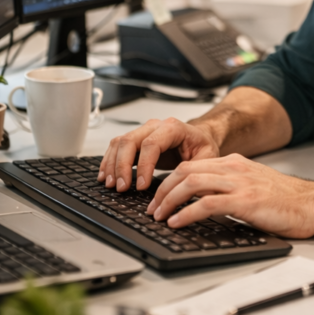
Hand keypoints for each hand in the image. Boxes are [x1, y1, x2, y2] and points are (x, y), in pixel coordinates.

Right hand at [98, 118, 219, 191]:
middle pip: (130, 140)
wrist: (199, 137)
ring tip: (111, 185)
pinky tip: (106, 176)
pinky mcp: (137, 141)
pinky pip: (117, 147)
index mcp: (174, 128)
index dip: (144, 165)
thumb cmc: (202, 146)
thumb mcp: (207, 157)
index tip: (142, 186)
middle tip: (121, 188)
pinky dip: (109, 161)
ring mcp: (144, 131)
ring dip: (112, 164)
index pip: (152, 144)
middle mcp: (155, 126)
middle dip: (122, 166)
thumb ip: (195, 170)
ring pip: (120, 142)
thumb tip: (183, 188)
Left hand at [147, 154, 313, 238]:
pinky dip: (187, 213)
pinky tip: (177, 222)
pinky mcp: (245, 200)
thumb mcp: (254, 187)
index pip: (192, 165)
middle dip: (163, 189)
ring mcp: (240, 183)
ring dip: (169, 200)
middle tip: (152, 208)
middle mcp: (235, 169)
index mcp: (236, 164)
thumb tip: (204, 204)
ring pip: (192, 183)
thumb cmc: (288, 201)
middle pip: (186, 170)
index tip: (158, 195)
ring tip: (159, 216)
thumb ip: (231, 189)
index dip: (169, 179)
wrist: (313, 204)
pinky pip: (207, 203)